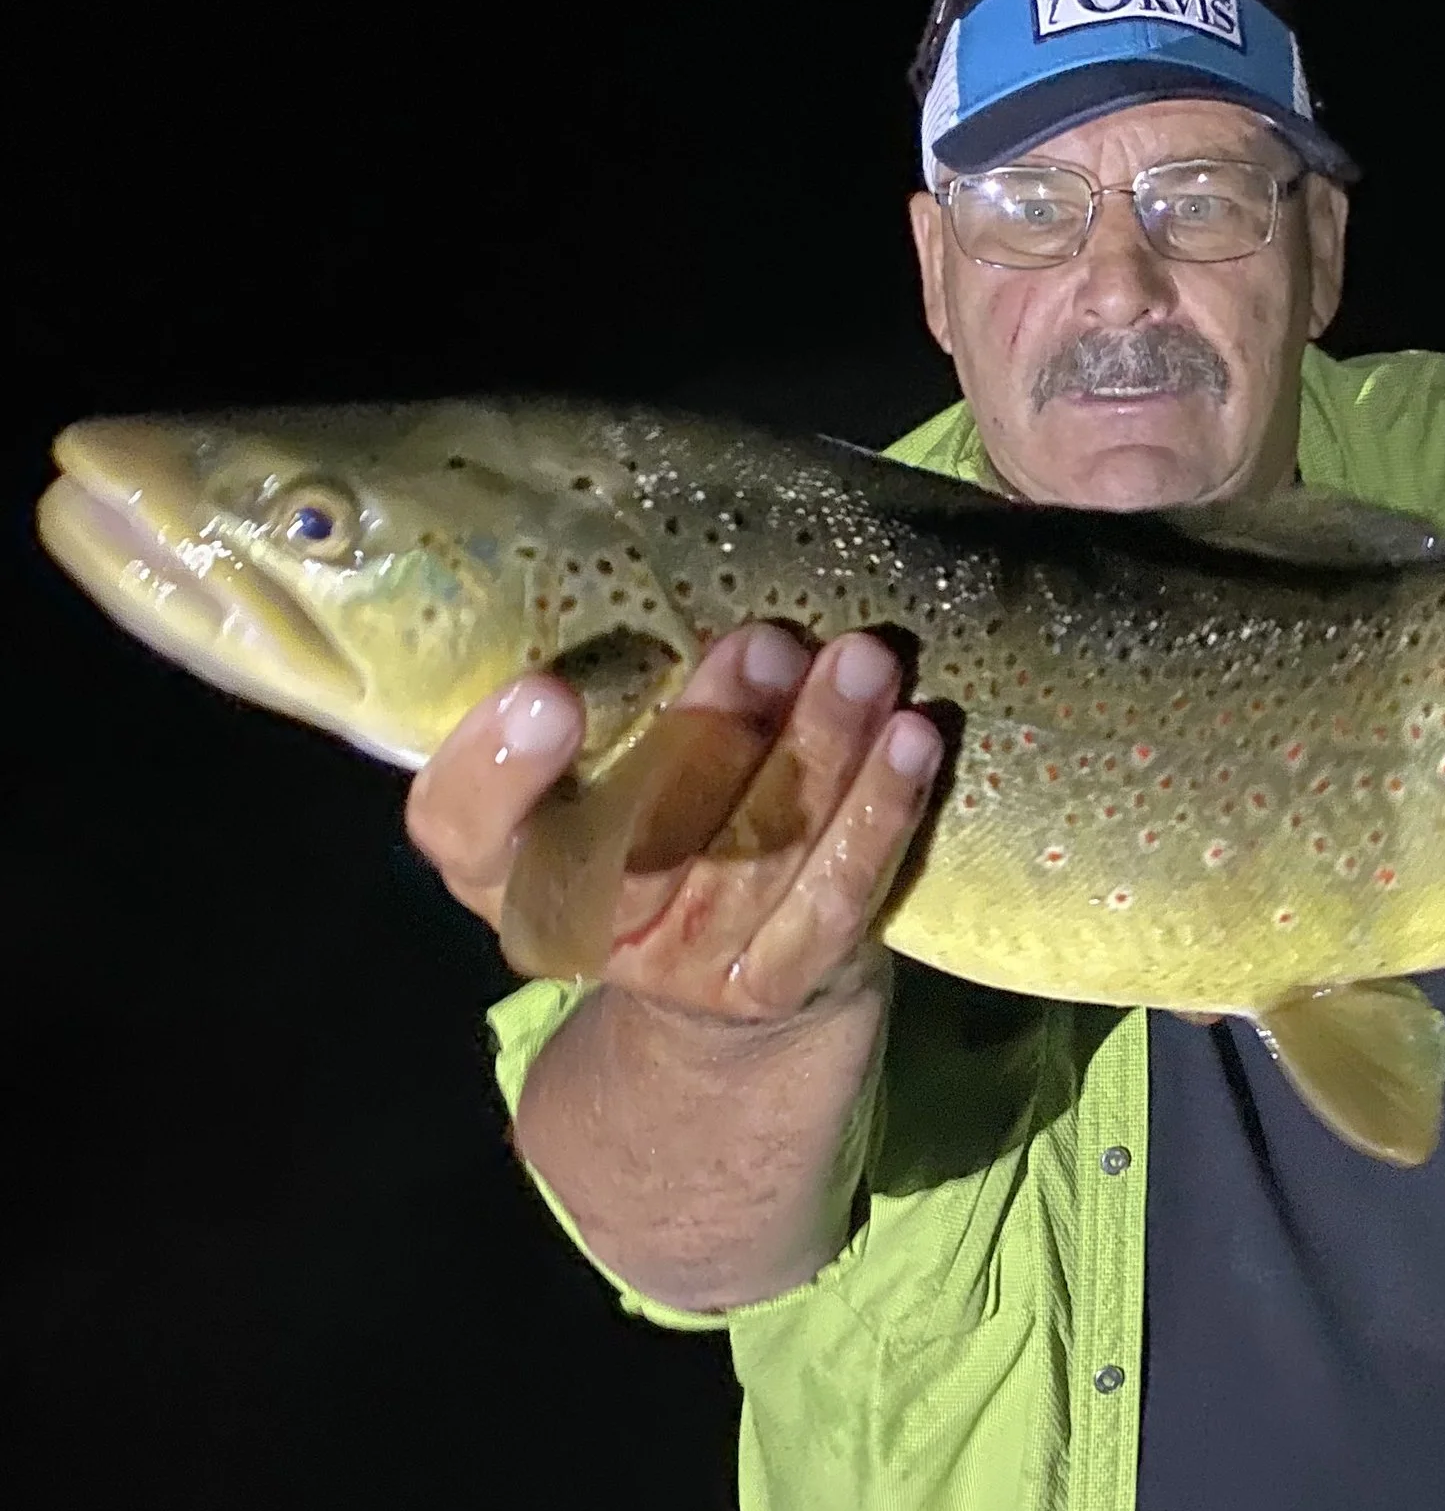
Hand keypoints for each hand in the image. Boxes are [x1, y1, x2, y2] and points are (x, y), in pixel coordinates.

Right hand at [405, 623, 944, 1019]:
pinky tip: (913, 739)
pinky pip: (835, 898)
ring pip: (754, 855)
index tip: (549, 693)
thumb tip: (639, 526)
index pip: (465, 827)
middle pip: (639, 836)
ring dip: (818, 753)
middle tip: (764, 642)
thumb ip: (600, 681)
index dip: (498, 771)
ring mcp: (683, 964)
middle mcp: (583, 923)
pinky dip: (878, 813)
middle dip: (710, 733)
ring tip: (863, 662)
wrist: (717, 984)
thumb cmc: (647, 811)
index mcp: (500, 862)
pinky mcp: (778, 983)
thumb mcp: (595, 754)